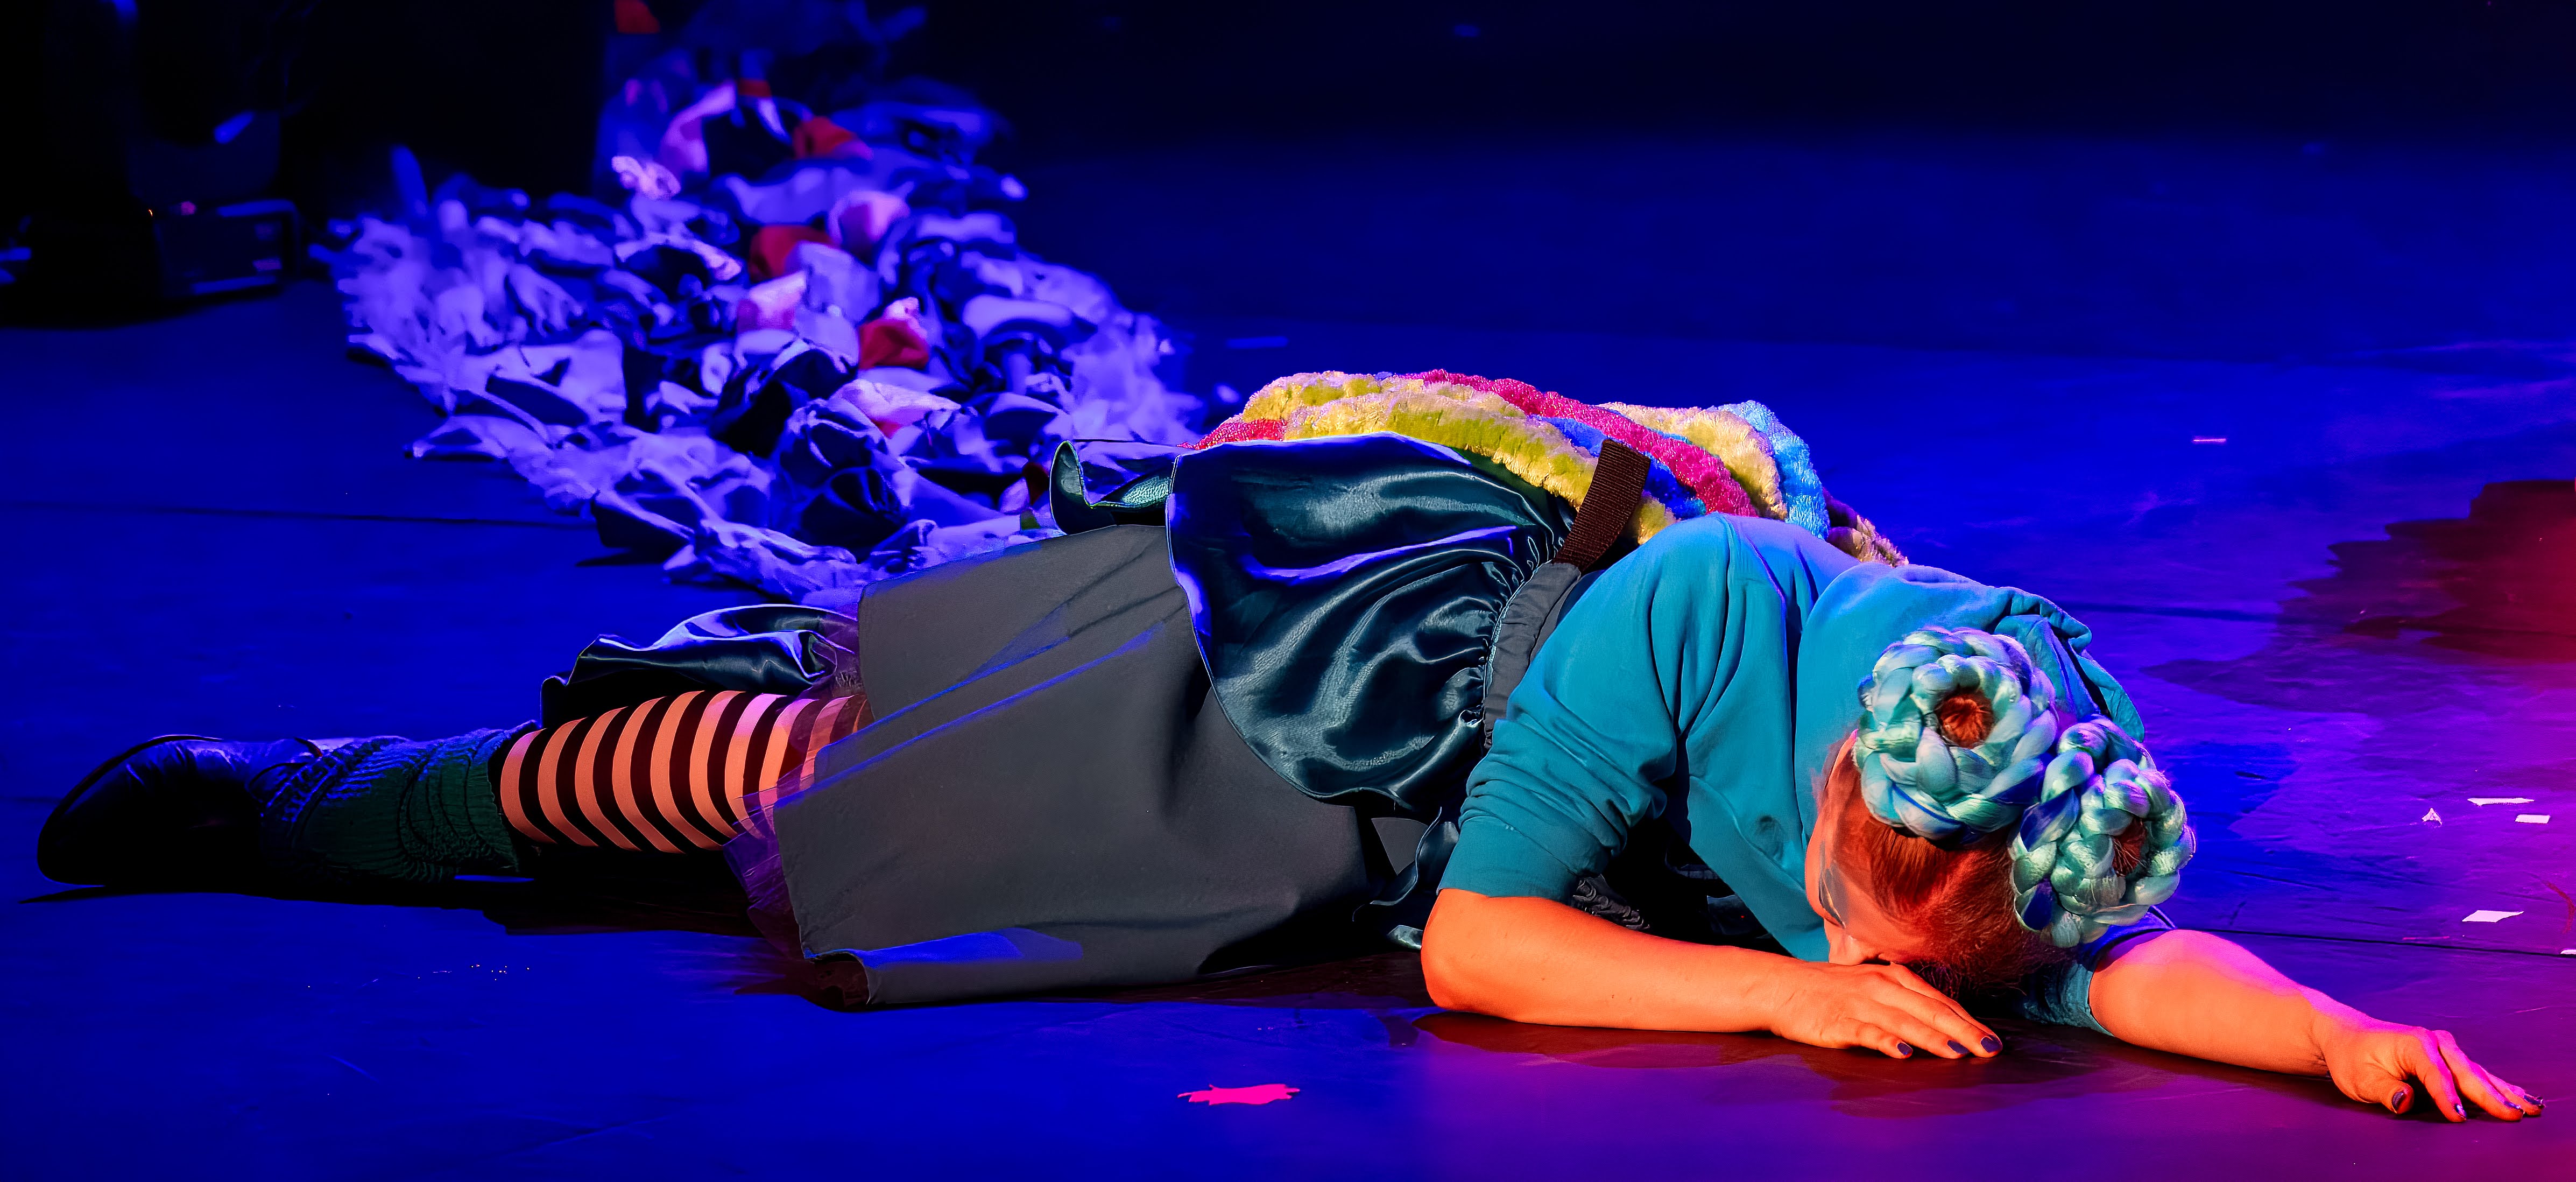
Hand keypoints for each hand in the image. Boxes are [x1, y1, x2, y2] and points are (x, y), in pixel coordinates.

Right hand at [1762, 960, 2000, 1058]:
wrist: (1780, 987)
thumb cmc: (1830, 990)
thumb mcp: (1872, 985)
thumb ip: (1904, 999)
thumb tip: (1943, 1022)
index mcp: (1893, 978)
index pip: (1939, 1001)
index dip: (1968, 1020)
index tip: (1993, 1040)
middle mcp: (1881, 988)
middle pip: (1930, 1010)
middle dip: (1963, 1031)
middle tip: (1990, 1049)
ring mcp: (1860, 1004)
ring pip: (1905, 1022)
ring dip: (1934, 1038)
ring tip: (1958, 1054)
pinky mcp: (1838, 1022)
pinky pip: (1867, 1033)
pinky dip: (1886, 1042)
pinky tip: (1903, 1053)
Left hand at [2313, 1013, 2542, 1120]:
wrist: (2348, 1036)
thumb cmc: (2352, 1058)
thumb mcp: (2359, 1078)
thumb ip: (2385, 1090)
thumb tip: (2406, 1102)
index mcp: (2413, 1043)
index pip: (2435, 1075)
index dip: (2447, 1098)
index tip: (2460, 1117)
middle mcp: (2435, 1042)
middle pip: (2466, 1073)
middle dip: (2491, 1095)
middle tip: (2514, 1115)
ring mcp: (2445, 1048)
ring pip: (2479, 1073)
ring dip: (2505, 1091)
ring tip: (2531, 1107)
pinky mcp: (2449, 1057)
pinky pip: (2477, 1073)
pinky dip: (2499, 1085)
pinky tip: (2520, 1096)